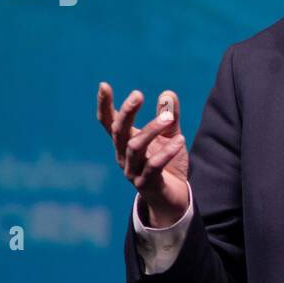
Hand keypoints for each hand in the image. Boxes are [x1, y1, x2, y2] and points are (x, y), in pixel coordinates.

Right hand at [96, 82, 189, 226]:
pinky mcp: (145, 184)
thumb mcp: (170, 136)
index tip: (103, 85)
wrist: (173, 198)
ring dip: (150, 130)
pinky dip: (166, 152)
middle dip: (126, 112)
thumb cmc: (167, 164)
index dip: (104, 105)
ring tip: (168, 118)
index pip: (109, 122)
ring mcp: (132, 171)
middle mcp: (123, 156)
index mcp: (125, 142)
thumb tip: (168, 93)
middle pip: (118, 131)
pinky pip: (153, 166)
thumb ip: (169, 117)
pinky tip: (180, 141)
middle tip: (138, 94)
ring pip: (134, 147)